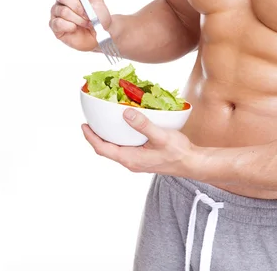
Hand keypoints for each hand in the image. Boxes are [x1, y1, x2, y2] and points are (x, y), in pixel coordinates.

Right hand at [50, 0, 111, 50]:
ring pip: (62, 10)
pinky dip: (71, 26)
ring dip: (78, 18)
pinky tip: (76, 28)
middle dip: (78, 6)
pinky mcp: (55, 26)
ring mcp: (56, 13)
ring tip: (87, 23)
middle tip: (88, 14)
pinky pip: (58, 23)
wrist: (102, 35)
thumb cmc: (99, 15)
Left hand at [82, 108, 199, 176]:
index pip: (103, 149)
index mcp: (130, 159)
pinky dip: (119, 137)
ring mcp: (137, 160)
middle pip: (107, 149)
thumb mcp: (161, 136)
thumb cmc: (178, 153)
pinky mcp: (143, 157)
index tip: (83, 125)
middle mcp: (131, 161)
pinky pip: (125, 147)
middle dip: (96, 136)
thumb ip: (143, 125)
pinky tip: (124, 127)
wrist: (193, 163)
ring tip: (104, 122)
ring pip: (116, 148)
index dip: (91, 138)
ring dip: (107, 137)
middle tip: (91, 120)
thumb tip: (125, 113)